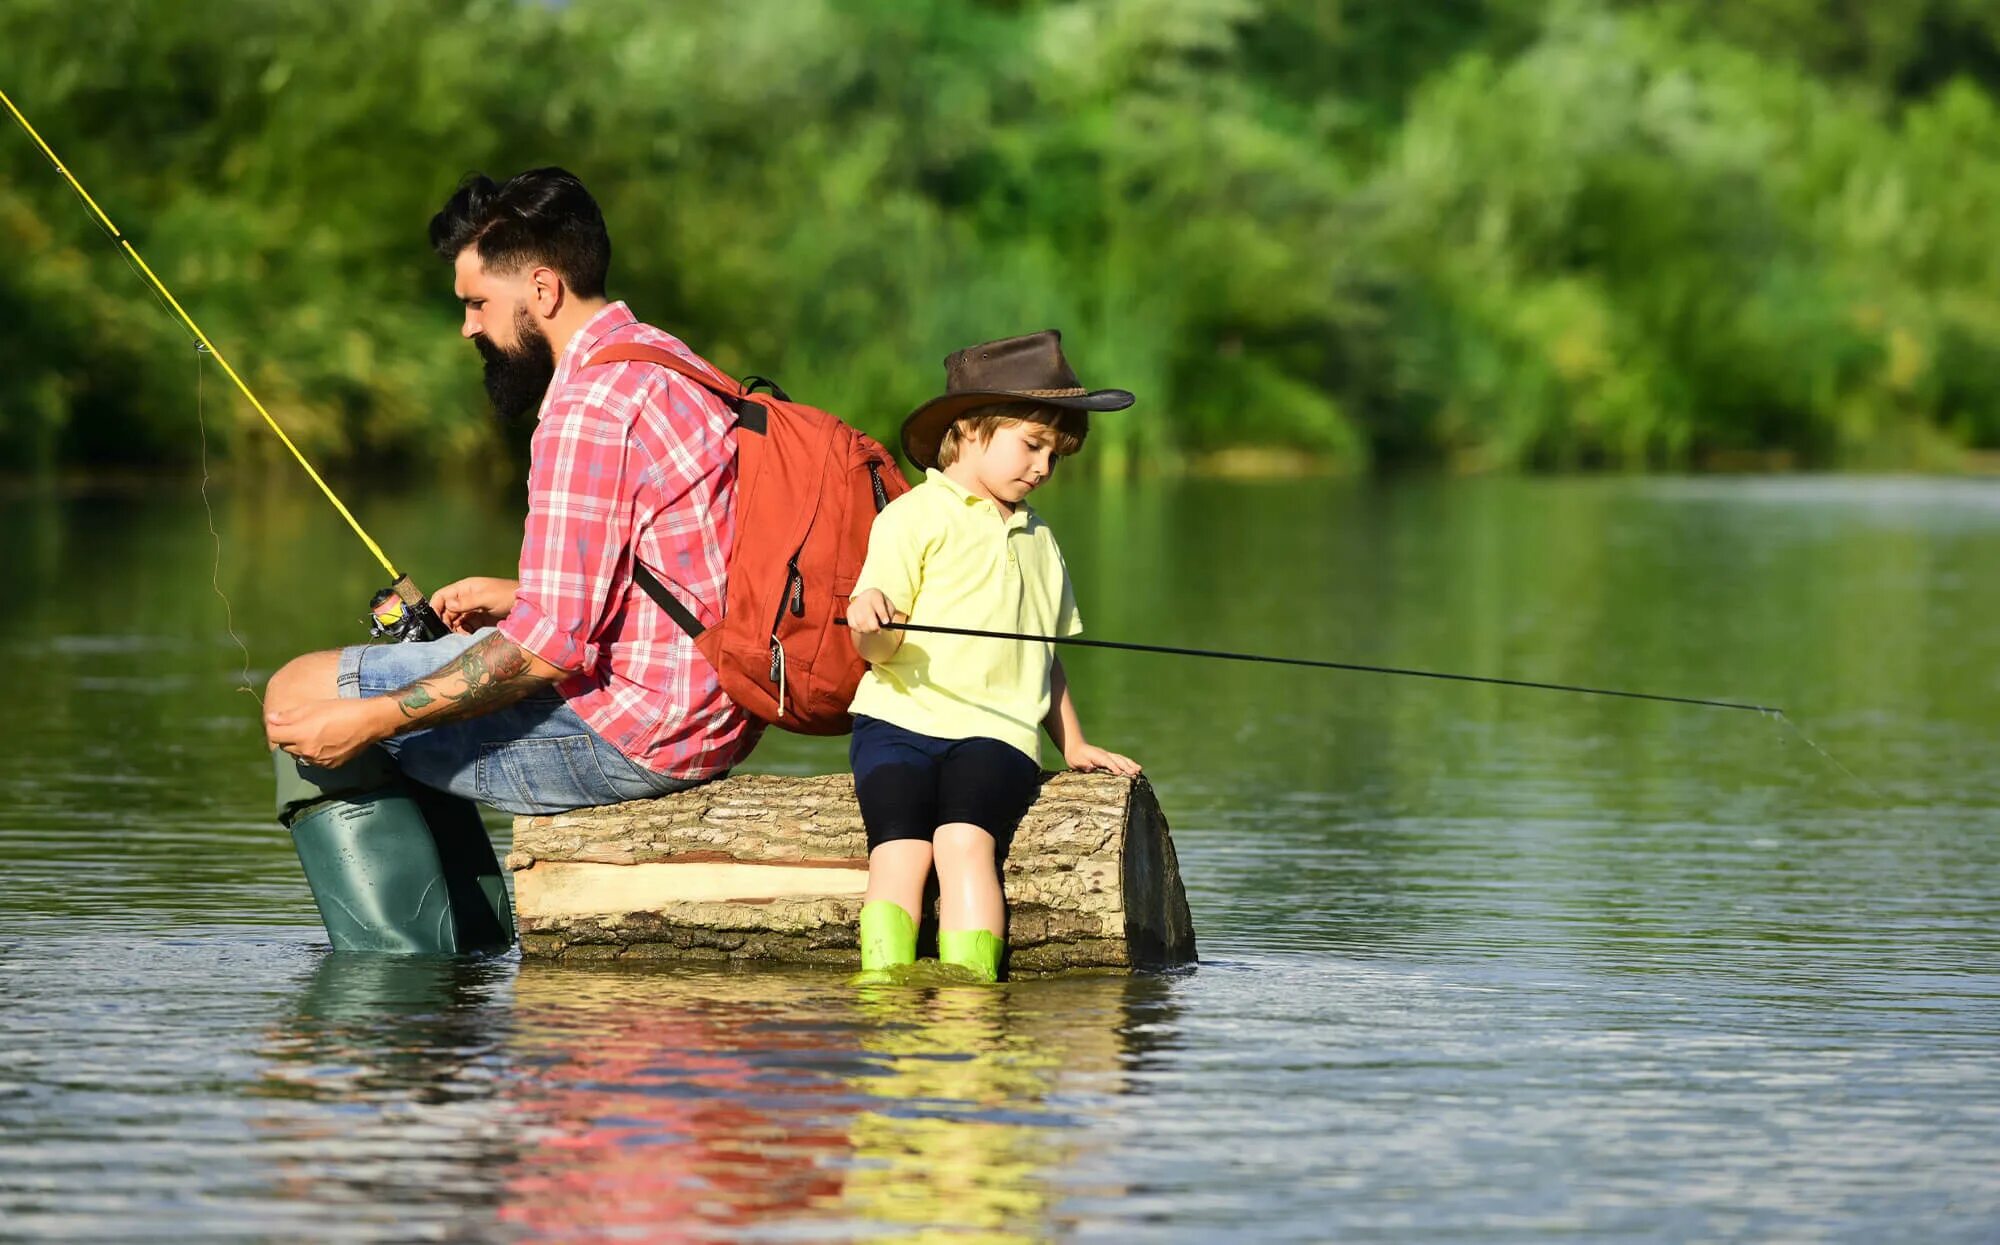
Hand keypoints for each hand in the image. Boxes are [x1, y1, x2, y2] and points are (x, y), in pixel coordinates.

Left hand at [266, 697, 393, 769]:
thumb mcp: (313, 707)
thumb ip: (288, 716)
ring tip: (315, 733)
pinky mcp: (330, 765)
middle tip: (301, 724)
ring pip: (300, 754)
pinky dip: (315, 752)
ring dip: (301, 745)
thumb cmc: (342, 709)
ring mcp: (319, 761)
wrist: (370, 722)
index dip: (274, 726)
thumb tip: (270, 718)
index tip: (279, 720)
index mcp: (301, 735)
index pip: (273, 735)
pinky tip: (326, 742)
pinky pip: (314, 760)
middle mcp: (307, 752)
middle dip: (288, 736)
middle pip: (285, 746)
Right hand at [431, 576, 518, 632]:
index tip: (434, 621)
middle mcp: (465, 599)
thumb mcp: (487, 597)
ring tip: (461, 635)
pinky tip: (467, 636)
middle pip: (446, 611)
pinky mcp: (479, 621)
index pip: (442, 596)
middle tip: (451, 632)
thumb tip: (448, 606)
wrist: (528, 605)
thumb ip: (467, 602)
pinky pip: (465, 627)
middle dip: (445, 622)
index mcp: (465, 588)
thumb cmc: (508, 595)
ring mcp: (472, 610)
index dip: (435, 607)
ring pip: (455, 621)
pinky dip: (463, 632)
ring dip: (454, 629)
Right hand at [846, 589, 896, 634]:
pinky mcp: (849, 612)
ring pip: (860, 622)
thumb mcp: (888, 606)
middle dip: (874, 626)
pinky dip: (859, 629)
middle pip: (867, 614)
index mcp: (875, 595)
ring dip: (867, 629)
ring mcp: (855, 605)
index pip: (878, 604)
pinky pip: (853, 625)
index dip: (882, 614)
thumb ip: (890, 615)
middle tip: (878, 630)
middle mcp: (863, 598)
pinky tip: (864, 627)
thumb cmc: (880, 605)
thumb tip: (888, 626)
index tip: (886, 622)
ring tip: (872, 629)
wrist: (866, 598)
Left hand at [1063, 741, 1141, 776]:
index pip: (1106, 761)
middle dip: (1126, 766)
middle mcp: (1105, 754)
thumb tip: (1090, 768)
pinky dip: (1129, 763)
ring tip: (1139, 770)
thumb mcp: (1076, 761)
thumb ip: (1083, 764)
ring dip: (1130, 764)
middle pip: (1117, 760)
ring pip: (1121, 759)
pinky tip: (1135, 768)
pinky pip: (1121, 760)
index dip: (1113, 767)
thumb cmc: (1075, 756)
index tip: (1119, 773)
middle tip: (1135, 773)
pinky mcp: (1110, 758)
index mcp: (1096, 756)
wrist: (1075, 747)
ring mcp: (1108, 755)